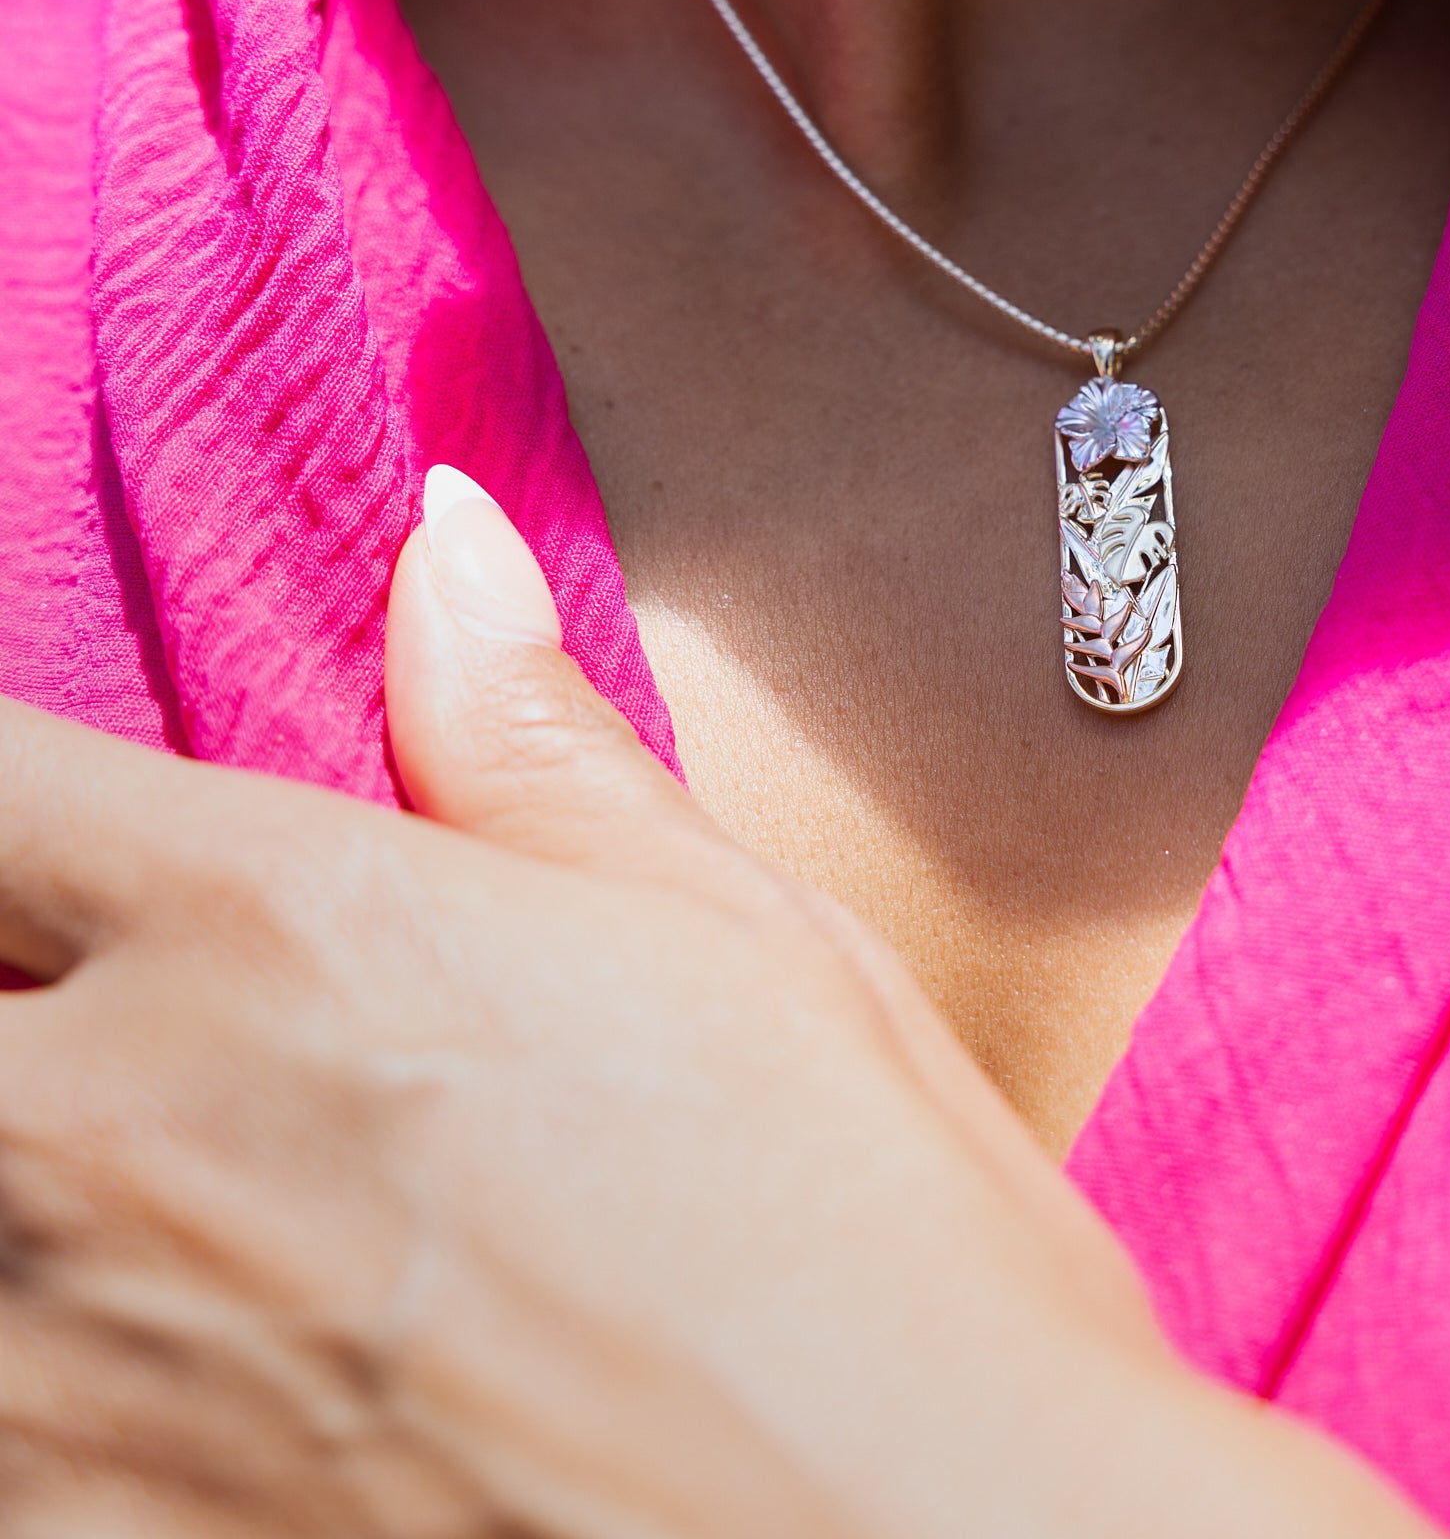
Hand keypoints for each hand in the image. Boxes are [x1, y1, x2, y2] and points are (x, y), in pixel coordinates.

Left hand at [0, 469, 1433, 1536]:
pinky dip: (56, 1381)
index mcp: (289, 928)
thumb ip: (527, 746)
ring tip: (194, 1204)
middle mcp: (120, 1137)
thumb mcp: (737, 943)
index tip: (47, 823)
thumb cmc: (880, 1254)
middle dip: (7, 986)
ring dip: (28, 1199)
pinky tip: (189, 1375)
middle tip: (116, 1010)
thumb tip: (441, 546)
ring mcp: (65, 1385)